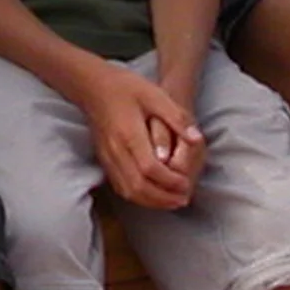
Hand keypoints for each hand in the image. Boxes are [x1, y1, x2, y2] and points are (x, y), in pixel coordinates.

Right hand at [80, 62, 200, 210]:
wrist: (92, 87)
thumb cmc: (125, 87)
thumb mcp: (155, 94)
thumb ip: (176, 118)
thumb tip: (197, 139)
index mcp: (129, 135)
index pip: (150, 169)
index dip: (170, 181)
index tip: (186, 183)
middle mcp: (116, 150)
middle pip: (139, 186)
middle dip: (163, 198)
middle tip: (183, 199)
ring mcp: (108, 158)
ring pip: (128, 191)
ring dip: (151, 201)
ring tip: (172, 202)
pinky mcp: (104, 161)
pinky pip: (120, 186)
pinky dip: (138, 197)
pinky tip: (152, 196)